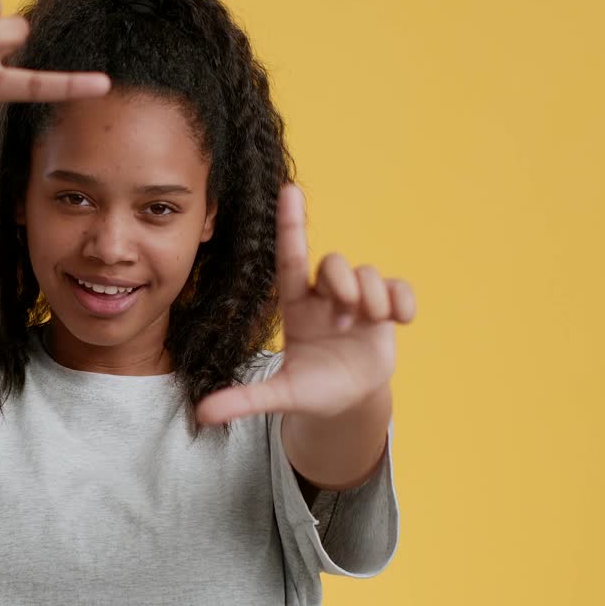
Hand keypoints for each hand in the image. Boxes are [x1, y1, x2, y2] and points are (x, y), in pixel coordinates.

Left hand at [195, 184, 416, 423]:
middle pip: (334, 262)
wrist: (349, 401)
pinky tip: (399, 321)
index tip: (289, 190)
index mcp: (296, 306)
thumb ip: (244, 400)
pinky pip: (400, 287)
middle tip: (345, 317)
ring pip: (367, 272)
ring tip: (368, 323)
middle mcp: (326, 296)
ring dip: (372, 297)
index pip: (291, 258)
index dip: (290, 225)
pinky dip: (402, 301)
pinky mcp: (386, 311)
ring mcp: (358, 301)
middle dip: (343, 284)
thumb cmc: (311, 389)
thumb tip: (202, 415)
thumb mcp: (280, 395)